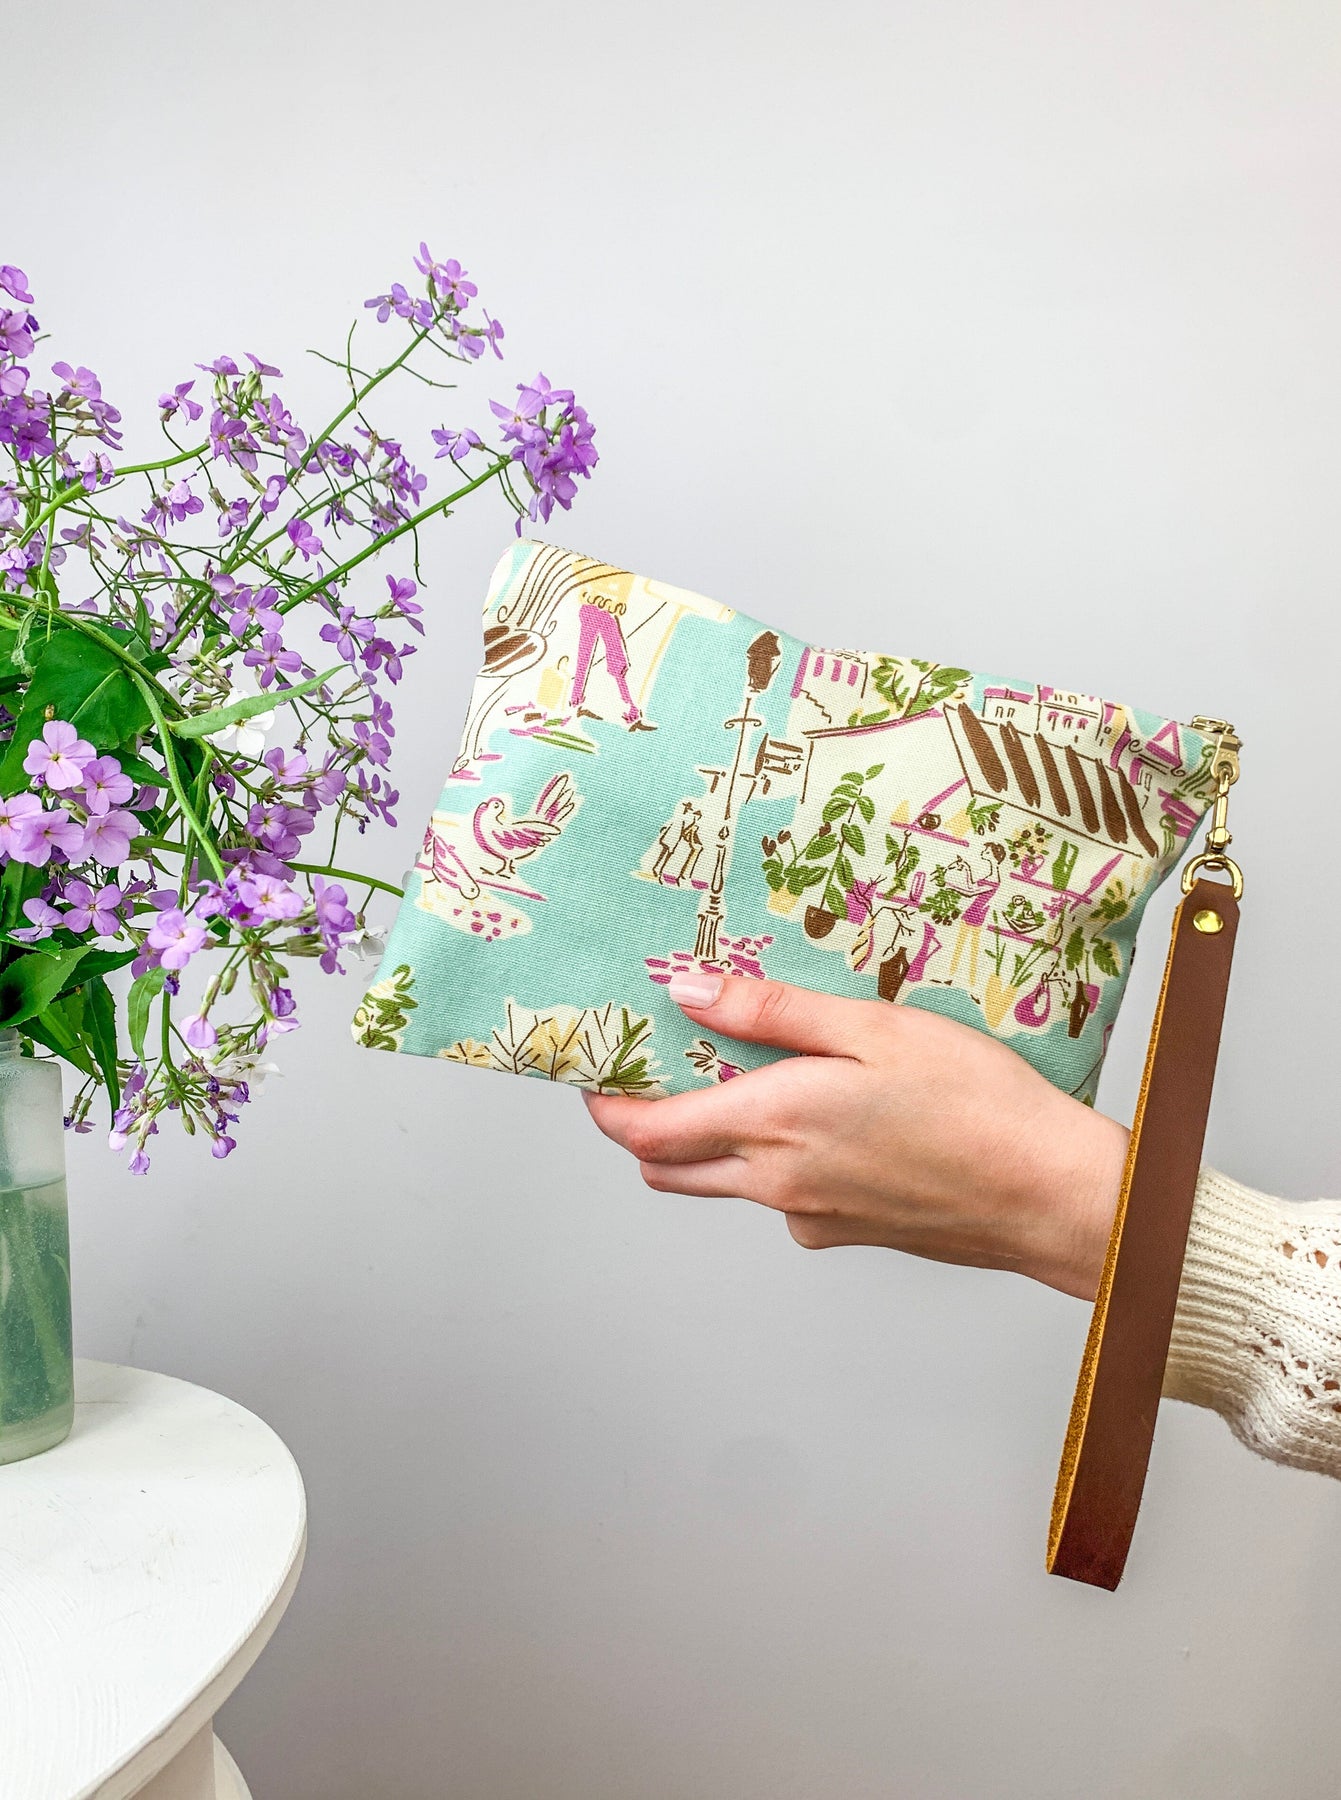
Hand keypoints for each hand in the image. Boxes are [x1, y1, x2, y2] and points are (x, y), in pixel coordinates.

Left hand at [582, 973, 1128, 1301]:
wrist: (1052, 1196)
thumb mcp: (873, 1028)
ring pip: (728, 1182)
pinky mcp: (847, 1235)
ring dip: (718, 1140)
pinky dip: (785, 1162)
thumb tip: (687, 989)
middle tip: (663, 1067)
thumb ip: (772, 1012)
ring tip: (762, 1076)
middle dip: (646, 1124)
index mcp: (774, 1126)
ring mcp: (810, 1218)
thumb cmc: (976, 1103)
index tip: (599, 1068)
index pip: (647, 1131)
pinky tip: (843, 1119)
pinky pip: (787, 1198)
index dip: (607, 1103)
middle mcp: (777, 1185)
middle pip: (670, 1167)